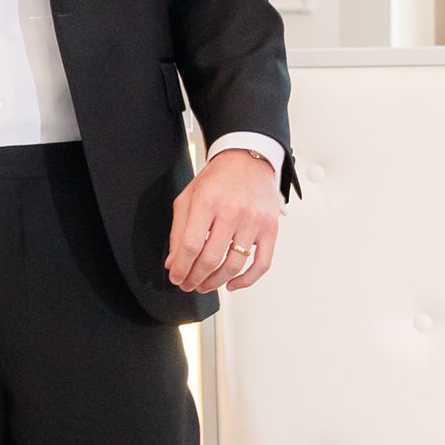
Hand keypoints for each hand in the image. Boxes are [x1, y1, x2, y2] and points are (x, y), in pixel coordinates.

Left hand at [166, 147, 280, 296]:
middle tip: (188, 284)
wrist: (247, 160)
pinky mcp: (270, 228)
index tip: (176, 277)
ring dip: (216, 282)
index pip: (190, 245)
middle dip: (195, 279)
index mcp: (207, 201)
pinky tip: (232, 284)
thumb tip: (174, 263)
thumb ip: (178, 231)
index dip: (181, 268)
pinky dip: (246, 280)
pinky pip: (262, 263)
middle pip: (211, 259)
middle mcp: (232, 211)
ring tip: (205, 285)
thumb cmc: (217, 179)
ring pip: (234, 265)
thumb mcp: (188, 197)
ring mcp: (254, 220)